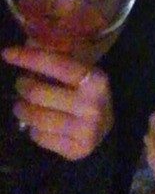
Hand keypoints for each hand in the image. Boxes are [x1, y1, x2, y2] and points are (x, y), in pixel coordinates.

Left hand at [1, 46, 113, 160]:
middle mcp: (92, 105)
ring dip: (22, 109)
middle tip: (22, 85)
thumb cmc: (87, 95)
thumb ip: (57, 59)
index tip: (7, 53)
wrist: (106, 131)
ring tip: (23, 105)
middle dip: (23, 87)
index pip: (56, 64)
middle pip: (38, 93)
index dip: (29, 58)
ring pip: (34, 117)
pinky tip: (39, 124)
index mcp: (96, 80)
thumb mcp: (81, 74)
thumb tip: (29, 43)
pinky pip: (38, 137)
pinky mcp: (75, 150)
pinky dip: (33, 129)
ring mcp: (84, 130)